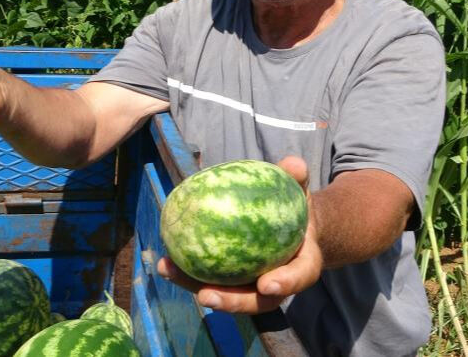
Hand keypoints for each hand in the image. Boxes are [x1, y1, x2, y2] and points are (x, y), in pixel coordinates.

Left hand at [156, 156, 322, 313]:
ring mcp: (251, 287)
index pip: (298, 277)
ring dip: (196, 289)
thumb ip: (297, 177)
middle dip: (231, 302)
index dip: (284, 284)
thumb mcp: (299, 189)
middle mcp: (277, 285)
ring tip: (170, 272)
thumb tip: (292, 164)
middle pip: (256, 301)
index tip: (266, 284)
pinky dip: (186, 273)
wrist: (290, 226)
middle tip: (206, 295)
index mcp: (302, 266)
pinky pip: (208, 280)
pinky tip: (164, 261)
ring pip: (226, 296)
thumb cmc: (295, 206)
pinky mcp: (229, 283)